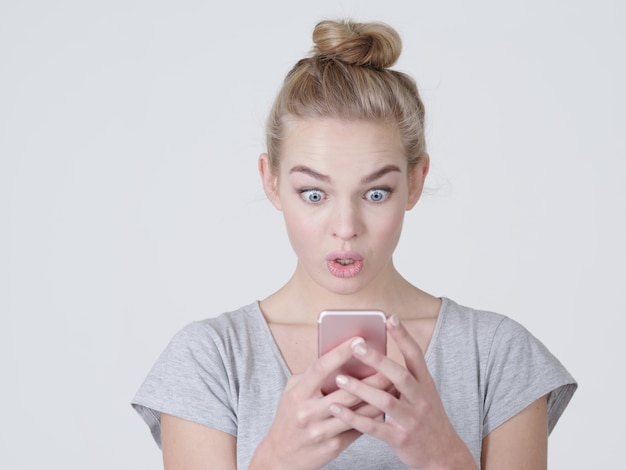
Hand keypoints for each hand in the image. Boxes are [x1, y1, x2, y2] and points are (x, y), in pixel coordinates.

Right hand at [250, 337, 391, 469]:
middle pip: (347, 392)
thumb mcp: (293, 392)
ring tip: (395, 384)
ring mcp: (322, 431)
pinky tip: (386, 406)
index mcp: (298, 393)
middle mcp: (309, 412)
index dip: (341, 352)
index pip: (322, 368)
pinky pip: (359, 428)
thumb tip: (341, 357)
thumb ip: (313, 376)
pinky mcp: (333, 447)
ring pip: (358, 412)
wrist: (280, 456)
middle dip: (372, 377)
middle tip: (390, 363)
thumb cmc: (289, 415)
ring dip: (379, 397)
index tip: (359, 339)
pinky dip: (373, 416)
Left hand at [329, 316, 477, 469]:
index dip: (403, 335)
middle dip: (377, 359)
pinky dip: (354, 418)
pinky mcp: (400, 439)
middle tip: (356, 345)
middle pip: (399, 375)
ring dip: (360, 389)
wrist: (444, 457)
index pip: (415, 355)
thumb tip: (377, 358)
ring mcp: (411, 419)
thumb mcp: (424, 395)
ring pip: (384, 400)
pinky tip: (337, 409)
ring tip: (340, 379)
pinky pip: (374, 426)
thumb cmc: (428, 420)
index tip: (389, 317)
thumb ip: (404, 378)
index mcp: (426, 384)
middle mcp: (421, 399)